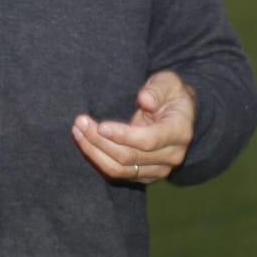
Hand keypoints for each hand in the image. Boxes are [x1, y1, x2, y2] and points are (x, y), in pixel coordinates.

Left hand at [71, 70, 195, 184]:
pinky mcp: (146, 174)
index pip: (148, 140)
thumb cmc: (170, 94)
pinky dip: (98, 158)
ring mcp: (160, 168)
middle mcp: (172, 156)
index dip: (122, 135)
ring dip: (94, 152)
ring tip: (77, 131)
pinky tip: (84, 141)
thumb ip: (157, 89)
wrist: (179, 114)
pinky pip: (118, 173)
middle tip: (80, 122)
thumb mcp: (168, 81)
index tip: (100, 126)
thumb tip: (145, 100)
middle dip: (99, 140)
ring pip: (120, 169)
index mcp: (179, 132)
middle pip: (129, 156)